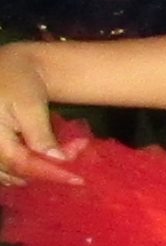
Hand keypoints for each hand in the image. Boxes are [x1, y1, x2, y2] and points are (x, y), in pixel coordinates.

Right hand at [0, 48, 84, 185]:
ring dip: (38, 172)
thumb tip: (57, 160)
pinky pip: (5, 169)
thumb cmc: (18, 81)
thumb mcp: (30, 105)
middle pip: (17, 171)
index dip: (49, 172)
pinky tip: (45, 164)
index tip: (77, 178)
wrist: (10, 66)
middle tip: (77, 160)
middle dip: (49, 170)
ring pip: (10, 174)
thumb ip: (40, 134)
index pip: (21, 163)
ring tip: (65, 162)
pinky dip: (25, 170)